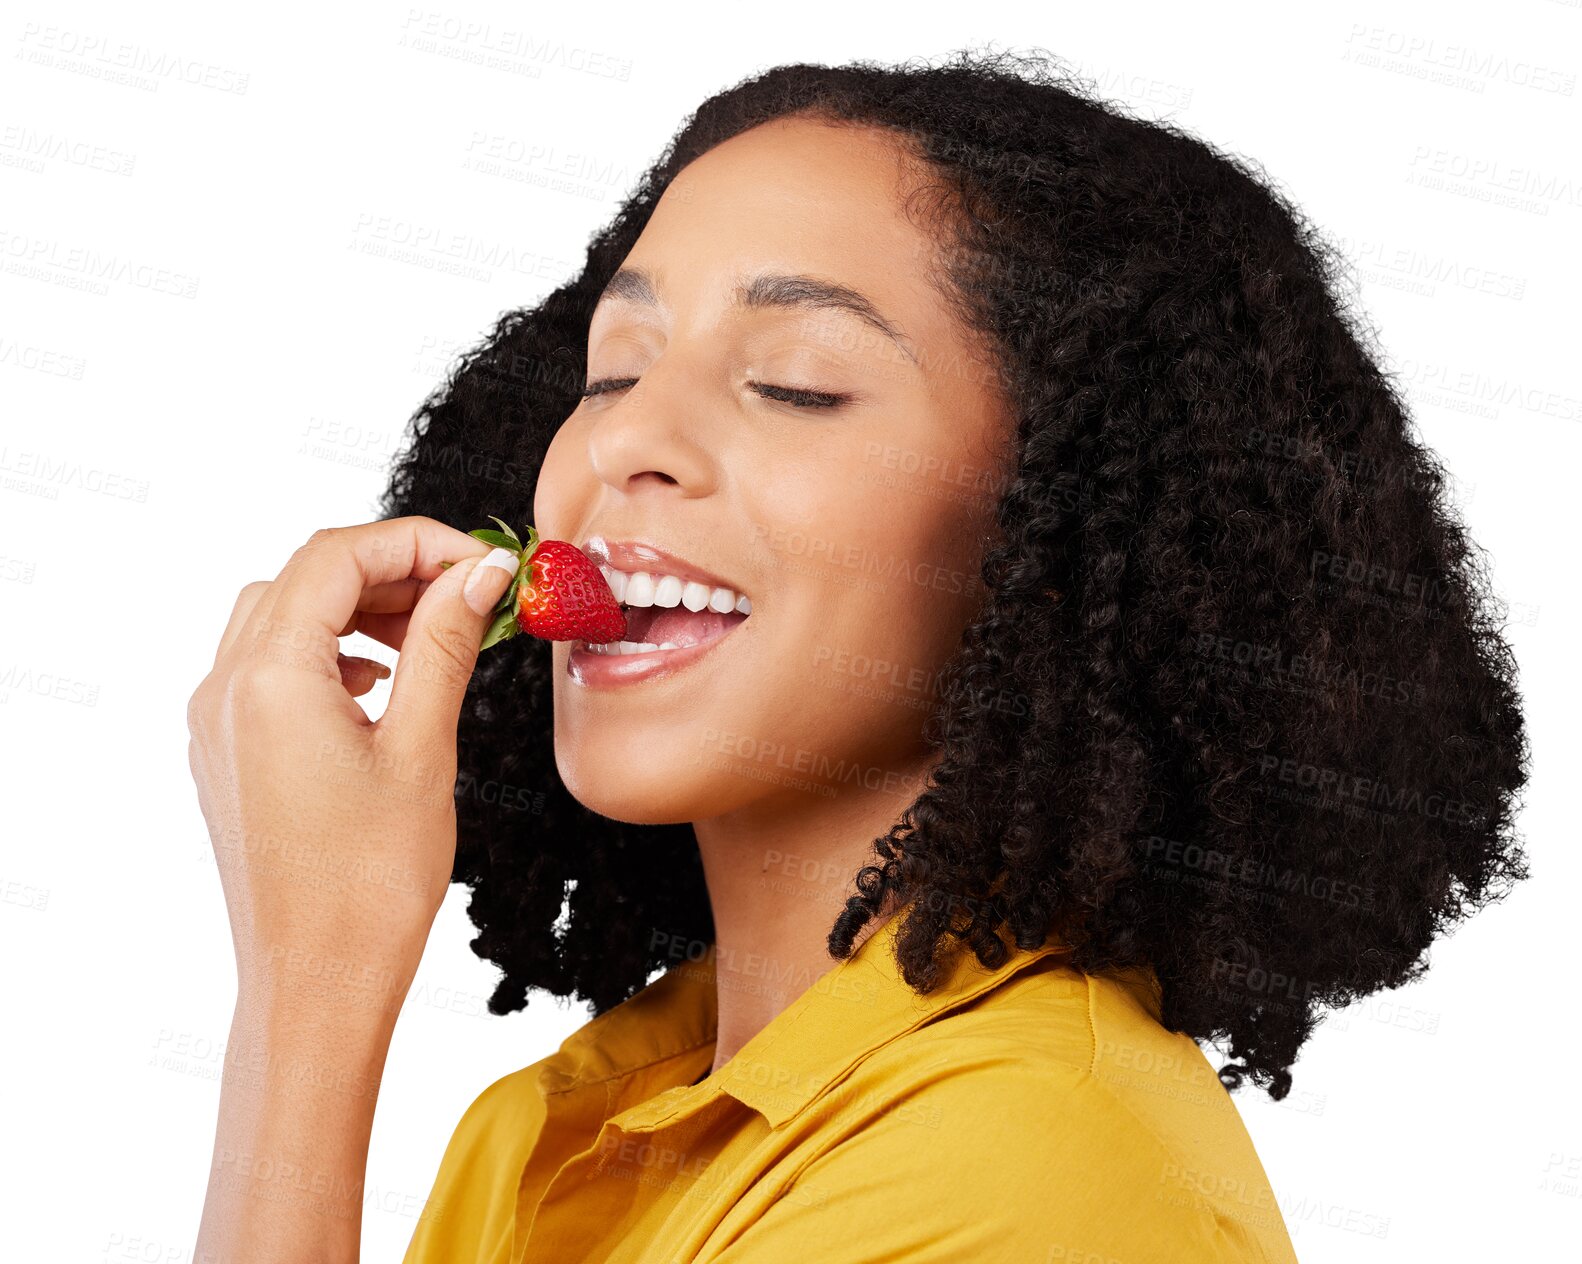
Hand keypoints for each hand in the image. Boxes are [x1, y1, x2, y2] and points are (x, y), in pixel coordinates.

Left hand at [186, 516, 517, 1018]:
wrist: (316, 985)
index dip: (417, 541)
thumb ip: (444, 645)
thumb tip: (479, 573)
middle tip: (470, 593)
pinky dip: (329, 649)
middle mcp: (225, 689)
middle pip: (305, 577)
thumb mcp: (423, 750)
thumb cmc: (370, 887)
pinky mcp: (228, 753)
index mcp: (268, 679)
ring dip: (359, 606)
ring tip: (433, 634)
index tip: (485, 563)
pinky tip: (382, 682)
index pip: (337, 557)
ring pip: (283, 615)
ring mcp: (218, 722)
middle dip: (392, 569)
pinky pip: (269, 665)